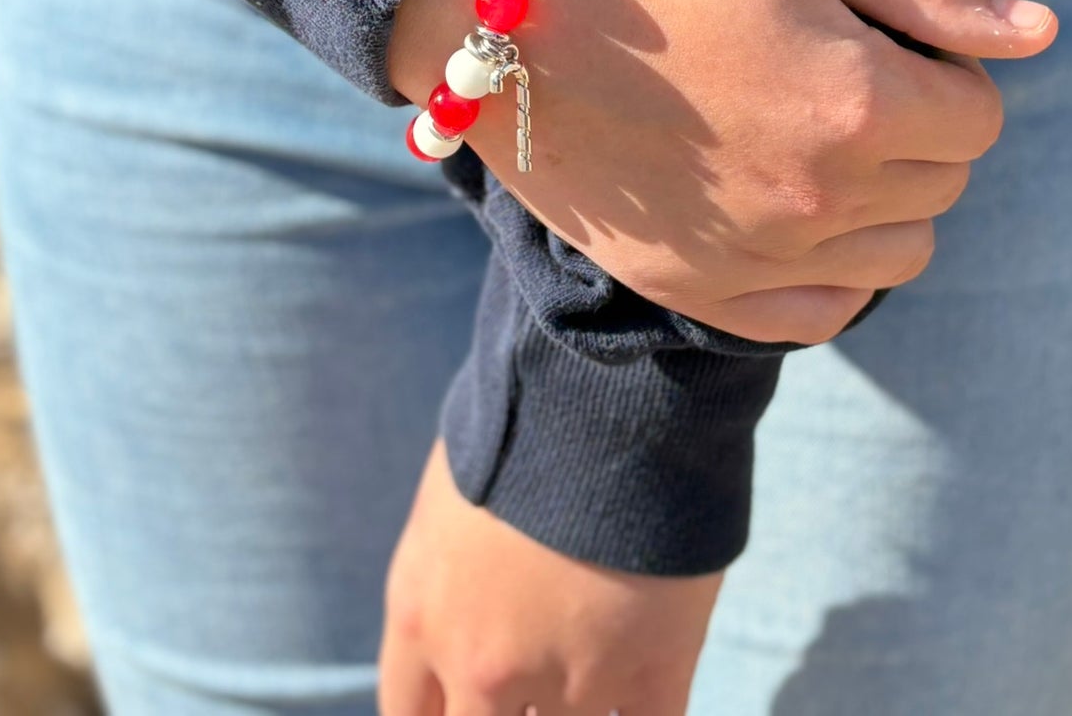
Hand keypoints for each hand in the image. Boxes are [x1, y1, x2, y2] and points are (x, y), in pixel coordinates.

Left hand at [380, 439, 720, 715]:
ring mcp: (569, 680)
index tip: (469, 705)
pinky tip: (648, 675)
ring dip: (580, 705)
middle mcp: (482, 665)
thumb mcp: (453, 487)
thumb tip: (471, 591)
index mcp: (421, 614)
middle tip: (540, 671)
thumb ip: (449, 566)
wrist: (607, 387)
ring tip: (597, 642)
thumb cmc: (525, 410)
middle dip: (511, 713)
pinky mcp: (650, 672)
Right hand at [390, 0, 1056, 341]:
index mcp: (854, 101)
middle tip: (830, 62)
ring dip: (880, 195)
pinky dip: (827, 269)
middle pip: (942, 185)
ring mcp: (753, 257)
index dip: (940, 63)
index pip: (978, 115)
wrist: (491, 9)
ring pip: (896, 255)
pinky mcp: (694, 289)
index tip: (873, 29)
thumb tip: (1036, 34)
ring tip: (802, 125)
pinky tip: (781, 201)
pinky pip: (819, 315)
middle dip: (915, 123)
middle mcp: (817, 201)